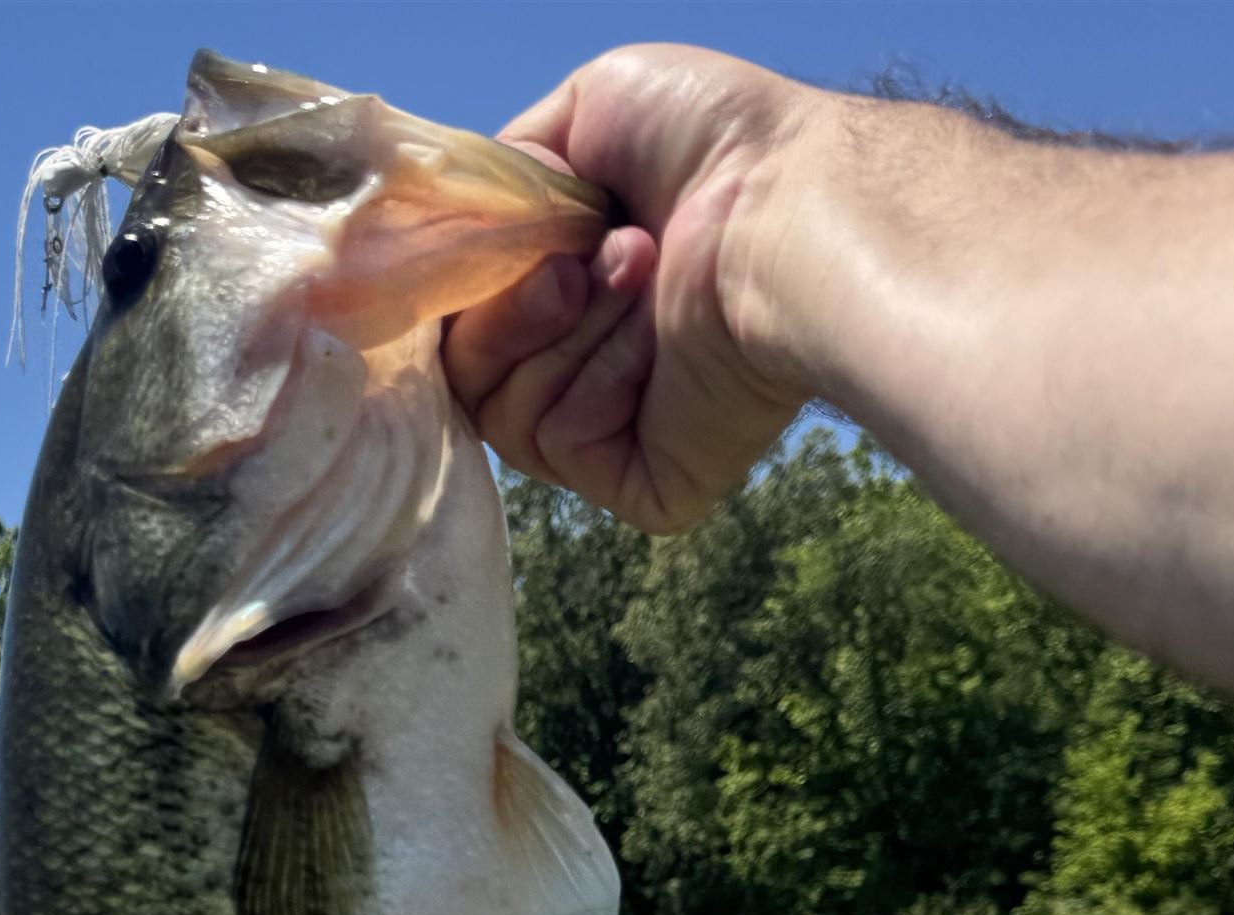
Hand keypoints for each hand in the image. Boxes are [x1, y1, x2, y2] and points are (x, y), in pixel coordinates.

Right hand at [445, 47, 827, 532]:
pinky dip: (596, 382)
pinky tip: (661, 341)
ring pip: (502, 410)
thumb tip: (451, 226)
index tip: (481, 240)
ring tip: (642, 272)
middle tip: (589, 255)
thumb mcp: (584, 111)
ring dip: (561, 329)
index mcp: (574, 285)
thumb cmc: (708, 145)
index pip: (464, 313)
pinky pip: (560, 443)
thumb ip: (502, 175)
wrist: (782, 207)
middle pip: (467, 367)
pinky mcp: (644, 483)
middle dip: (515, 300)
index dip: (459, 282)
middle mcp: (589, 363)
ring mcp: (615, 430)